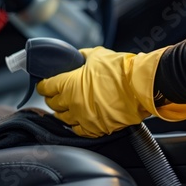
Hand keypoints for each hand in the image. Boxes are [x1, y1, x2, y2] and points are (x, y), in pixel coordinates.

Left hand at [36, 46, 185, 137]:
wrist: (141, 87)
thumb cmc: (120, 70)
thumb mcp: (96, 55)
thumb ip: (81, 56)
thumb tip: (75, 56)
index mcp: (67, 84)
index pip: (46, 87)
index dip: (44, 85)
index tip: (44, 84)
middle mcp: (72, 103)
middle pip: (53, 104)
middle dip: (53, 98)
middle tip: (56, 94)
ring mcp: (82, 118)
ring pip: (62, 119)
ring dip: (63, 112)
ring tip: (66, 107)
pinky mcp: (94, 129)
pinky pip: (77, 130)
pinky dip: (76, 125)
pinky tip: (77, 119)